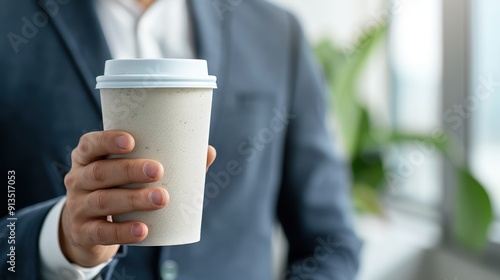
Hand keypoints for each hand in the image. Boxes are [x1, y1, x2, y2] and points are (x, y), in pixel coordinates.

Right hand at [60, 131, 215, 266]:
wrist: (87, 229)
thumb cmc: (118, 189)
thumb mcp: (128, 174)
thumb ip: (165, 161)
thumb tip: (207, 151)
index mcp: (88, 158)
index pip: (89, 144)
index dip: (107, 141)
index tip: (131, 141)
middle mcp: (77, 179)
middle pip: (99, 172)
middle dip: (129, 170)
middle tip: (159, 171)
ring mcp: (77, 207)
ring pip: (103, 201)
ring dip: (133, 199)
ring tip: (162, 199)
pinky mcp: (83, 232)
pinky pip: (102, 232)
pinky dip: (123, 231)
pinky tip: (143, 230)